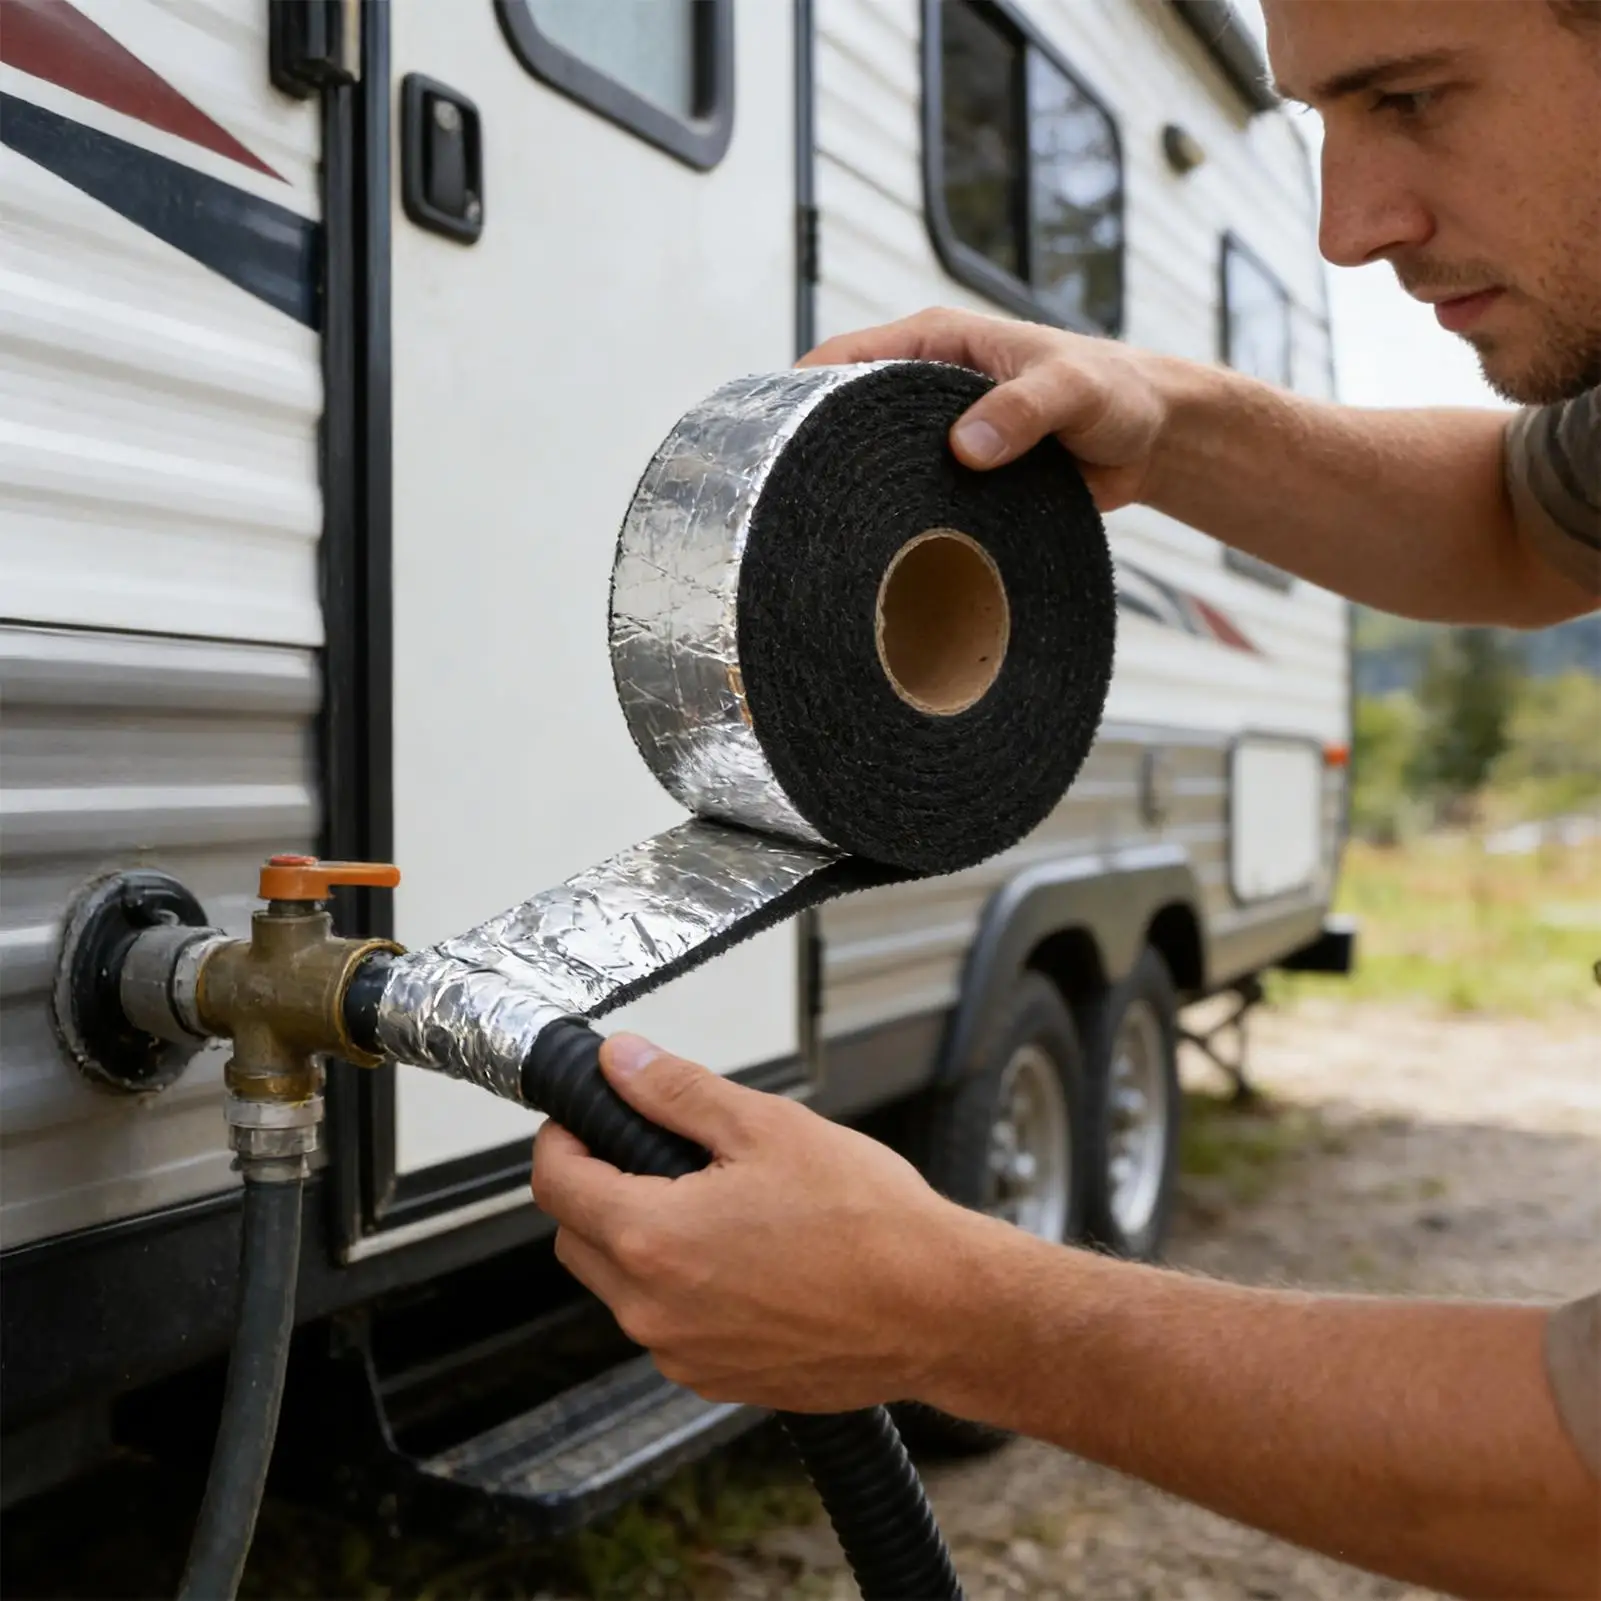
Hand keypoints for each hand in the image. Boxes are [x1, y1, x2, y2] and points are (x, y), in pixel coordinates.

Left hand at [530, 1033, 980, 1411]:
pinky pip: (669, 1326)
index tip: (586, 1118)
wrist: (940, 1309)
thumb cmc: (870, 1223)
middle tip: (656, 1154)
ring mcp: (684, 1355)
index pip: (555, 1182)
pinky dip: (684, 1288)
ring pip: (622, 1286)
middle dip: (597, 1187)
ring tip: (721, 1205)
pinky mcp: (719, 1380)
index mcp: (653, 1239)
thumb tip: (621, 1063)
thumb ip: (676, 1093)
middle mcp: (653, 1310)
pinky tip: (747, 1257)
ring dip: (644, 1240)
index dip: (562, 1136)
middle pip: (576, 1237)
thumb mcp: (766, 1126)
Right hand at [799, 306, 1171, 510]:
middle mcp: (926, 389)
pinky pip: (914, 501)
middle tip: (788, 500)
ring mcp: (939, 438)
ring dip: (855, 495)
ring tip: (820, 534)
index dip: (799, 394)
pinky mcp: (959, 481)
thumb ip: (1023, 410)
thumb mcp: (1074, 390)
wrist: (1155, 440)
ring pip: (876, 465)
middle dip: (816, 452)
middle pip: (844, 418)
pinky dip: (896, 523)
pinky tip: (878, 556)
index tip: (771, 437)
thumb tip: (964, 447)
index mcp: (937, 344)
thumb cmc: (1117, 393)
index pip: (843, 358)